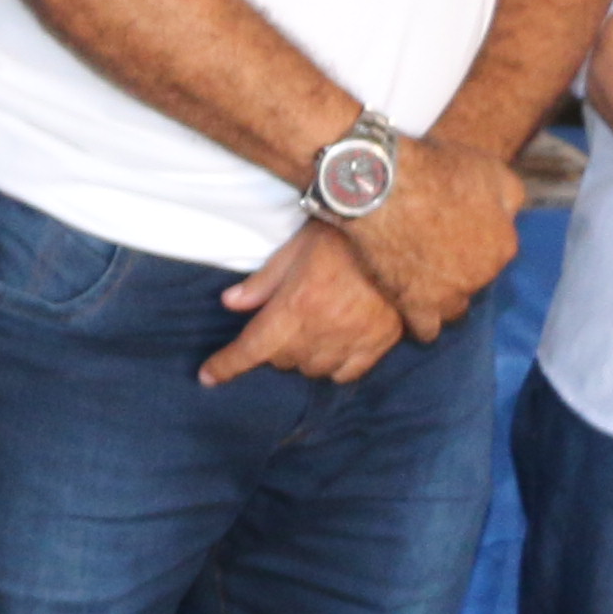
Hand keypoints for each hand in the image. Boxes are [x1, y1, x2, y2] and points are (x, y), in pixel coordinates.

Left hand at [204, 220, 405, 386]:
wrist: (405, 237)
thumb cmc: (345, 236)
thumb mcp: (296, 248)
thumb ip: (263, 282)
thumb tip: (231, 303)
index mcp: (296, 306)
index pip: (251, 348)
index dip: (226, 365)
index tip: (207, 377)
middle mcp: (322, 331)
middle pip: (281, 361)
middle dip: (271, 348)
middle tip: (279, 323)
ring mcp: (353, 341)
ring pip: (311, 370)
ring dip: (300, 358)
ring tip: (306, 334)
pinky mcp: (379, 345)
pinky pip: (347, 374)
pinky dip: (333, 367)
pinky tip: (332, 348)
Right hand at [331, 132, 524, 337]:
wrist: (385, 186)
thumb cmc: (437, 171)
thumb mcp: (491, 169)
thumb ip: (510, 197)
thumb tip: (511, 214)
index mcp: (504, 245)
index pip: (497, 252)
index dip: (476, 241)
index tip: (456, 231)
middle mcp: (481, 276)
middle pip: (475, 282)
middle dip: (461, 269)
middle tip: (436, 250)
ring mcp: (448, 295)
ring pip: (455, 311)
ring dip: (446, 298)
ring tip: (425, 281)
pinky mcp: (414, 306)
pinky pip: (426, 330)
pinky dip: (422, 323)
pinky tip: (413, 310)